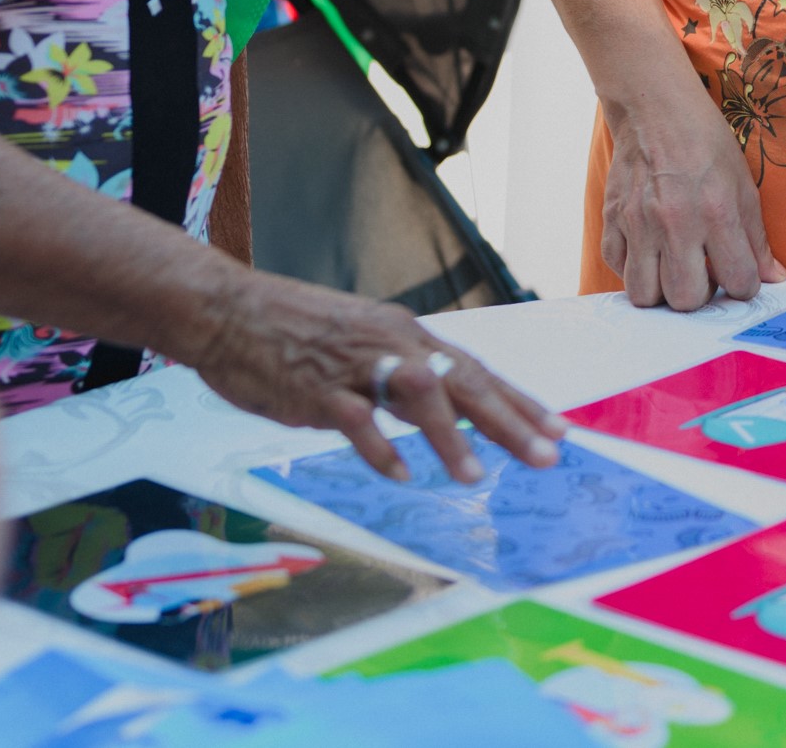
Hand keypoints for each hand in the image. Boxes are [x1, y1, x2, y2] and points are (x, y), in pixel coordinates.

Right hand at [181, 268, 562, 482]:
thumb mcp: (360, 346)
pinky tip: (400, 474)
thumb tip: (435, 408)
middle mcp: (391, 344)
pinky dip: (379, 447)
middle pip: (463, 382)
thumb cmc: (292, 332)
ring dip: (450, 438)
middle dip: (510, 421)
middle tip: (548, 455)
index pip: (475, 371)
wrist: (226, 309)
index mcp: (405, 335)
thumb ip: (397, 376)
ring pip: (418, 395)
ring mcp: (354, 365)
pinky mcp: (315, 386)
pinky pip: (355, 419)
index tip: (558, 428)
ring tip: (474, 478)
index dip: (518, 401)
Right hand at [601, 82, 785, 311]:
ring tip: (673, 268)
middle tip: (704, 276)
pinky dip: (633, 268)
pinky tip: (649, 251)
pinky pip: (617, 267)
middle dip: (699, 295)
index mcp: (717, 212)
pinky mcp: (612, 218)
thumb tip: (772, 277)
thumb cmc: (705, 142)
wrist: (655, 108)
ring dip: (661, 290)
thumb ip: (756, 237)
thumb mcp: (744, 184)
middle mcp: (675, 222)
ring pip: (644, 294)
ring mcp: (638, 222)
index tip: (739, 276)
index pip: (738, 281)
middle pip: (685, 299)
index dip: (743, 286)